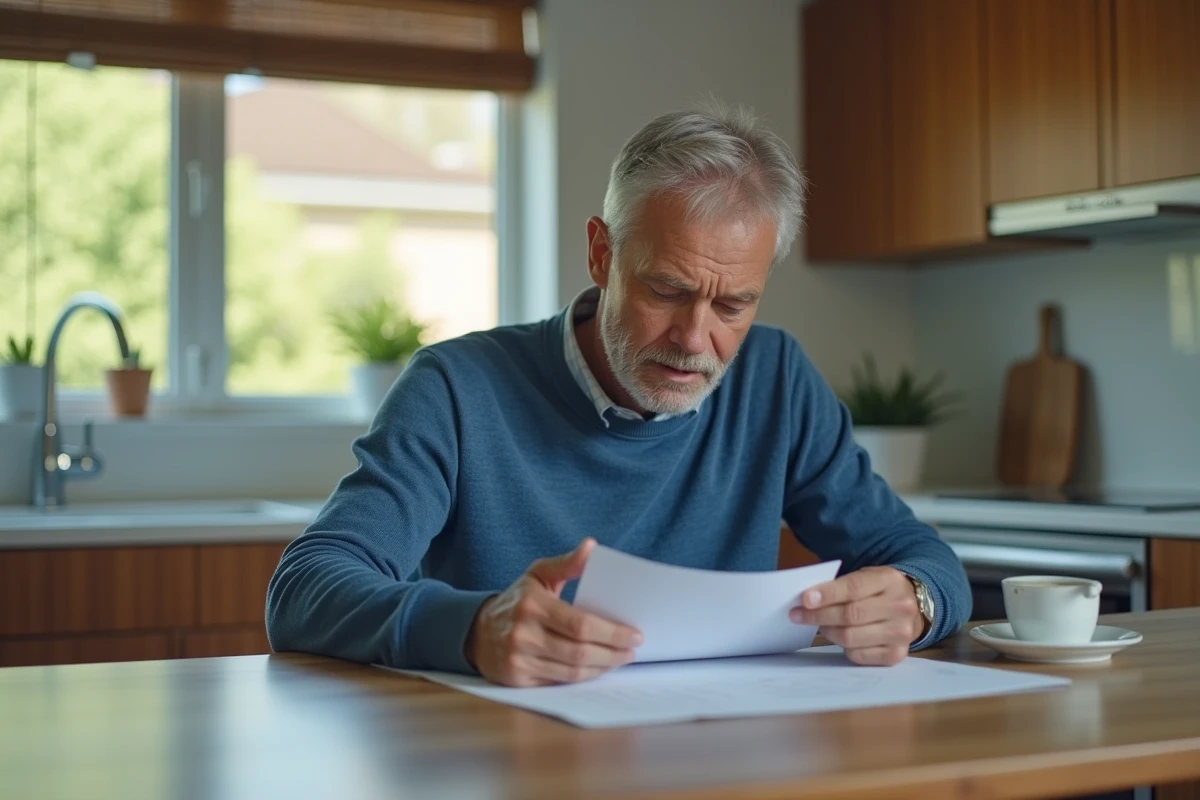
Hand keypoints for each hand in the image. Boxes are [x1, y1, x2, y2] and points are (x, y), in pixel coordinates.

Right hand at [465, 538, 642, 686]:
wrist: (477, 632)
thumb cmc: (518, 601)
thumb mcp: (538, 575)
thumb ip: (567, 563)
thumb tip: (592, 547)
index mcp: (532, 605)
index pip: (580, 624)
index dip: (611, 633)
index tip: (634, 634)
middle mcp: (523, 634)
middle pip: (579, 651)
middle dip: (613, 653)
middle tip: (633, 650)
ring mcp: (519, 659)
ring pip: (572, 672)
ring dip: (602, 668)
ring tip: (620, 659)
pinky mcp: (518, 680)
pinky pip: (559, 682)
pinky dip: (583, 678)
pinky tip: (597, 669)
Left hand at [789, 567, 923, 665]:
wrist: (914, 607)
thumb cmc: (879, 591)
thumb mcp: (866, 577)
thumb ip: (840, 585)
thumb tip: (807, 600)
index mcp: (890, 580)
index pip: (854, 588)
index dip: (827, 594)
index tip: (805, 599)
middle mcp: (900, 607)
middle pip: (850, 615)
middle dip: (819, 616)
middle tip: (797, 615)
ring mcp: (901, 633)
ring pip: (851, 637)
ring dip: (828, 632)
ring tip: (820, 626)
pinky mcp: (896, 654)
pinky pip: (858, 655)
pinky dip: (843, 648)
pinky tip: (839, 638)